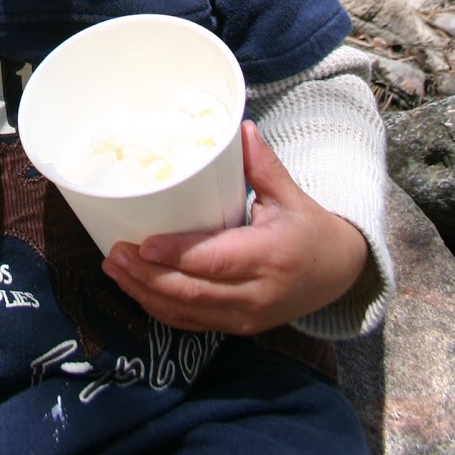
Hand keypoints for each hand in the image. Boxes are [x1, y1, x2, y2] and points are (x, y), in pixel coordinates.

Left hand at [100, 120, 369, 334]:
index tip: (143, 244)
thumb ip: (262, 163)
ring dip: (146, 294)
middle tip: (114, 254)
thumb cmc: (310, 228)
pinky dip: (161, 309)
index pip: (215, 261)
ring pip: (187, 312)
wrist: (340, 274)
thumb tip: (239, 126)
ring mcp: (247, 317)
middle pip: (193, 292)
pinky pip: (193, 323)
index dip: (177, 255)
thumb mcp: (291, 194)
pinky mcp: (239, 328)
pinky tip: (136, 289)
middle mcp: (257, 294)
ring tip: (113, 269)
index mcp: (270, 257)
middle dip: (148, 277)